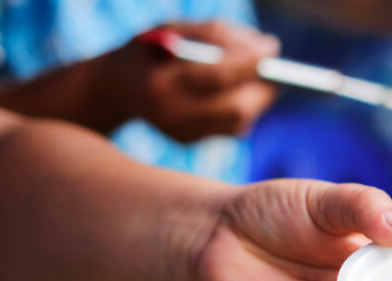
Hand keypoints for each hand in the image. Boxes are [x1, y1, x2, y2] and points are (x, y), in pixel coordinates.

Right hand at [105, 21, 278, 141]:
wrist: (114, 87)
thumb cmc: (150, 49)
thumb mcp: (172, 29)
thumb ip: (214, 34)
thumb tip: (263, 47)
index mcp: (162, 82)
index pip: (219, 75)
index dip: (250, 62)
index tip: (272, 47)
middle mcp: (172, 114)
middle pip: (235, 107)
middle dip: (262, 87)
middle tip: (277, 70)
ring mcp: (181, 133)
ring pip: (238, 122)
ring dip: (258, 99)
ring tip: (263, 80)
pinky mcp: (190, 141)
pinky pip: (230, 129)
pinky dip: (244, 109)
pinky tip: (243, 94)